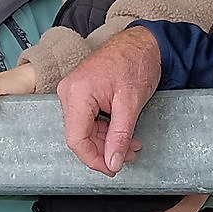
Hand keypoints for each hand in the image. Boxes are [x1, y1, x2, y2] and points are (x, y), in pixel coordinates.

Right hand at [57, 28, 160, 174]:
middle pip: (80, 136)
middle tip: (129, 156)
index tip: (112, 169)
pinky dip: (106, 131)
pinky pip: (88, 121)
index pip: (77, 139)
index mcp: (77, 93)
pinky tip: (123, 135)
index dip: (94, 159)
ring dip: (108, 142)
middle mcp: (69, 92)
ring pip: (85, 131)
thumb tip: (112, 162)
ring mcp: (73, 93)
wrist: (143, 42)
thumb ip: (120, 136)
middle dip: (105, 151)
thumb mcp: (131, 103)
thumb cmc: (136, 62)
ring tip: (132, 146)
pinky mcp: (81, 94)